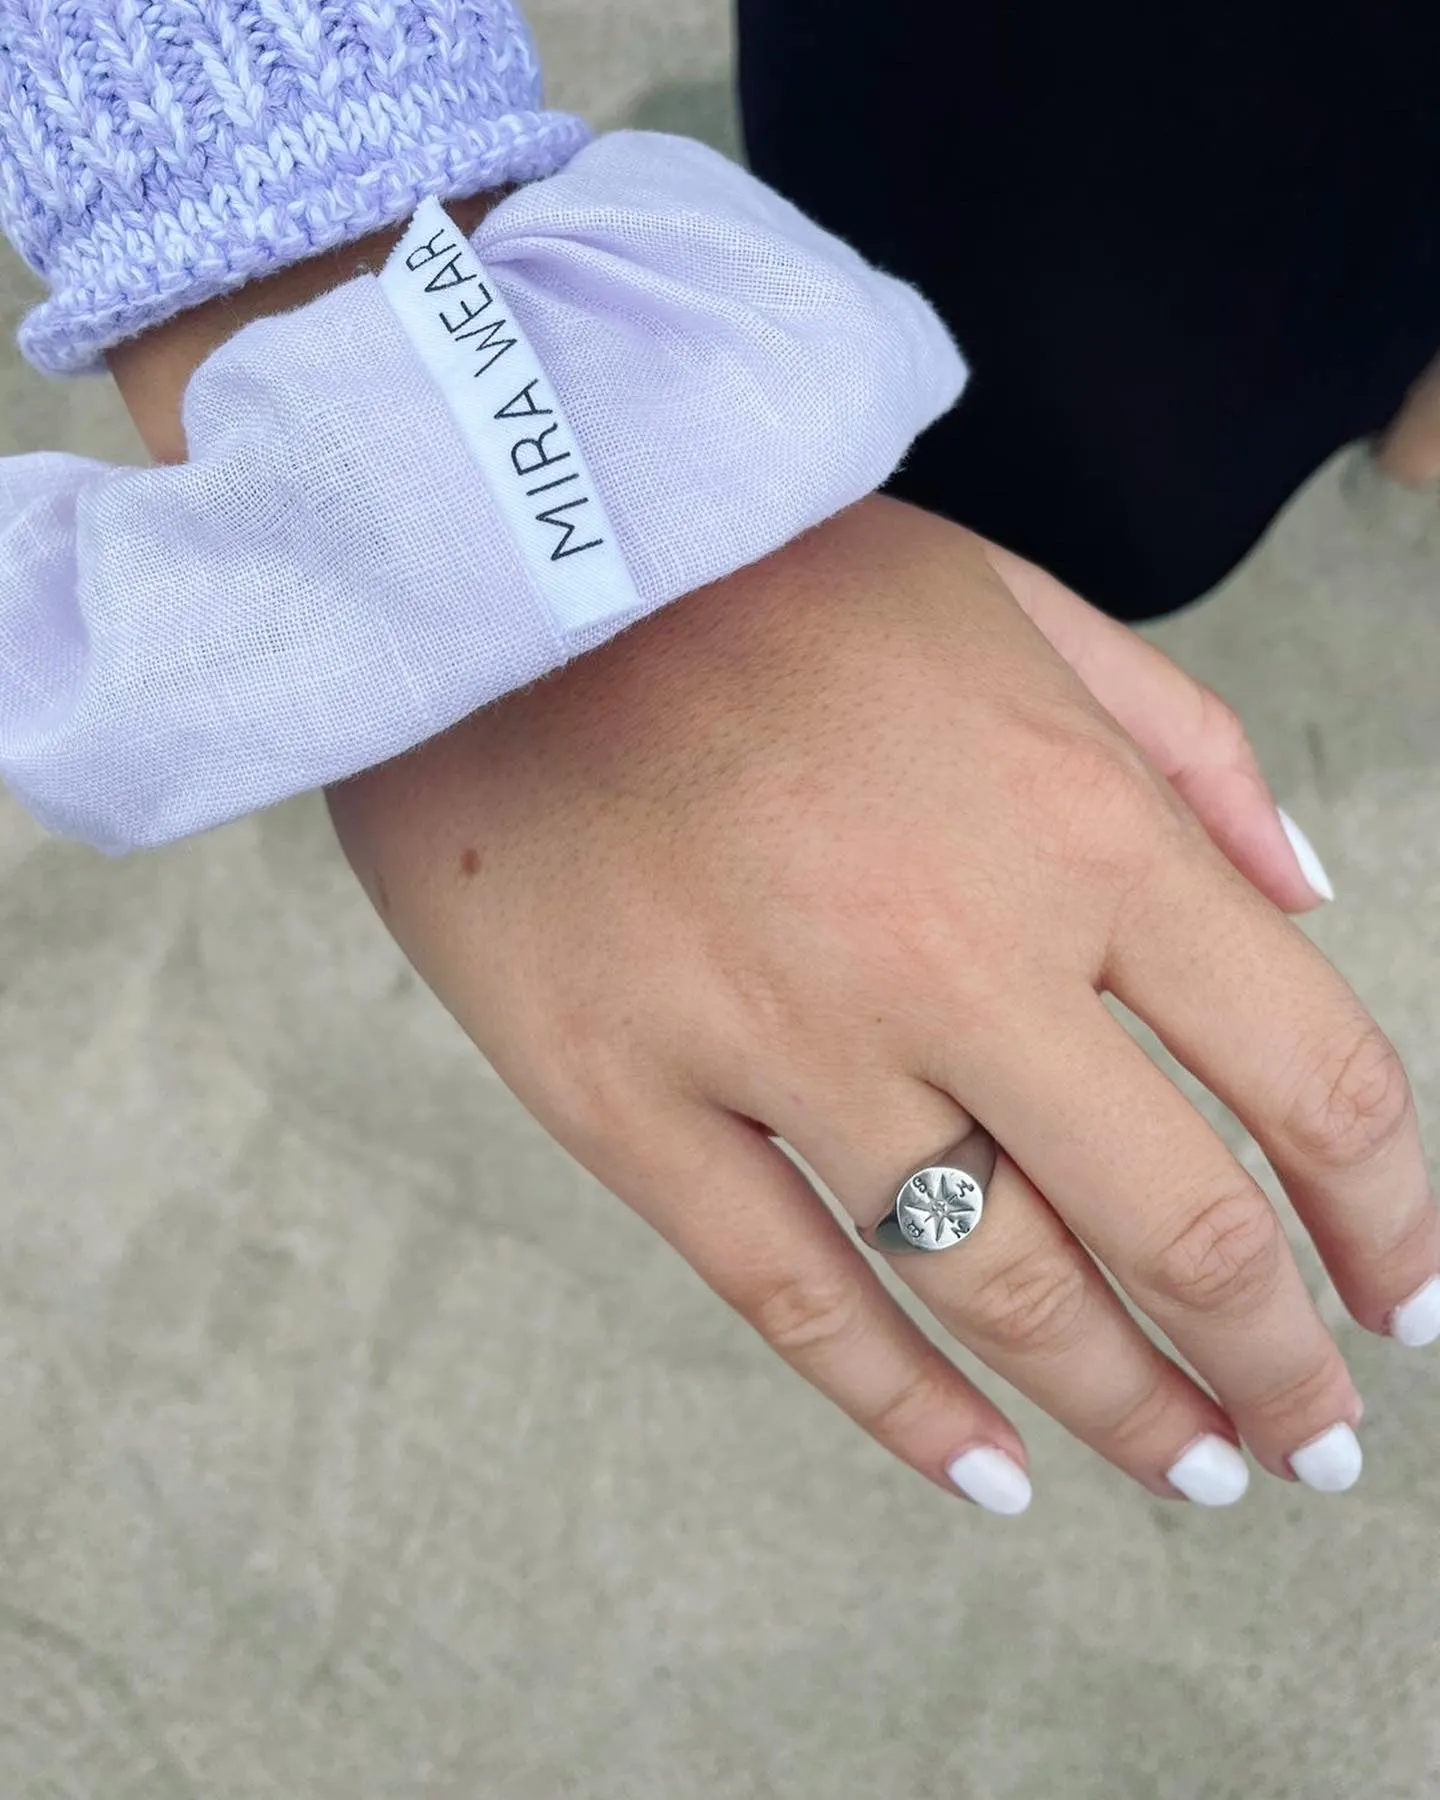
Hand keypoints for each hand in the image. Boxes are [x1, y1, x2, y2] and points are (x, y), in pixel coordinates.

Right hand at [328, 496, 1436, 1510]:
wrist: (495, 559)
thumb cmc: (763, 572)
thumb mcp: (1011, 598)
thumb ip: (1181, 745)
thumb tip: (1305, 903)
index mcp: (1078, 819)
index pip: (1306, 1071)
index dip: (1385, 1216)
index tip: (1401, 1299)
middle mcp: (955, 952)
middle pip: (1176, 1224)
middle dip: (1276, 1366)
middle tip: (1315, 1442)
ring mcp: (779, 1039)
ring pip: (995, 1290)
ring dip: (1124, 1410)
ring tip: (1197, 1473)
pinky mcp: (626, 1097)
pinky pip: (787, 1293)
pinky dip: (901, 1408)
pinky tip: (987, 1473)